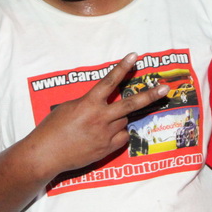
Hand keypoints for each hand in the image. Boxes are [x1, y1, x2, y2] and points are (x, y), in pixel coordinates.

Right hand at [29, 53, 168, 176]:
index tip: (134, 56)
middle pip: (131, 103)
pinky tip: (106, 135)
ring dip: (119, 118)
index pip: (109, 81)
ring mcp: (105, 134)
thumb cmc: (52, 129)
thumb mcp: (68, 107)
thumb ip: (88, 102)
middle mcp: (100, 117)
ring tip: (102, 123)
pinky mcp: (107, 148)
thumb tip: (101, 101)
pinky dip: (119, 133)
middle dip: (150, 95)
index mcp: (88, 103)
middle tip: (165, 89)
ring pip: (124, 120)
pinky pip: (122, 137)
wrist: (46, 154)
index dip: (122, 67)